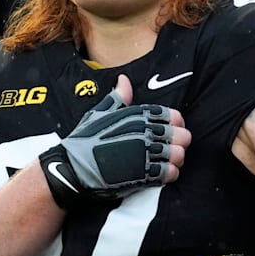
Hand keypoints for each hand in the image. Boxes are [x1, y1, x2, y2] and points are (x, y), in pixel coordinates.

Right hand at [40, 74, 190, 207]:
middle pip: (181, 136)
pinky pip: (170, 173)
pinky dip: (169, 174)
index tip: (170, 130)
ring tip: (166, 162)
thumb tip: (124, 79)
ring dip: (175, 160)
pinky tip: (161, 174)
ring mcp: (146, 155)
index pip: (173, 116)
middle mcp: (146, 133)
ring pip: (178, 156)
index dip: (175, 124)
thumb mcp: (100, 113)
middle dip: (178, 142)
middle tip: (170, 148)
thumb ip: (118, 97)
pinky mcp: (144, 175)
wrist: (74, 169)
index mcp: (139, 116)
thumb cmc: (85, 140)